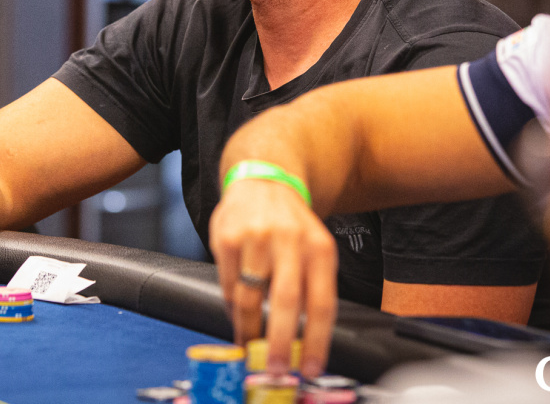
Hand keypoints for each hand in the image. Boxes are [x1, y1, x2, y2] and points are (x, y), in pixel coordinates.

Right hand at [209, 178, 338, 377]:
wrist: (263, 180)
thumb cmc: (291, 225)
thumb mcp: (314, 247)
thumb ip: (312, 288)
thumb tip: (305, 344)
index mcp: (319, 247)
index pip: (322, 303)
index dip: (317, 341)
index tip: (310, 368)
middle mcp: (290, 239)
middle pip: (286, 302)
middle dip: (280, 342)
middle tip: (275, 368)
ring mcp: (256, 237)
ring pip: (251, 297)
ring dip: (249, 329)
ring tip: (250, 344)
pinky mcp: (227, 237)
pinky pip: (228, 284)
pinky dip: (232, 306)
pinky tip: (237, 312)